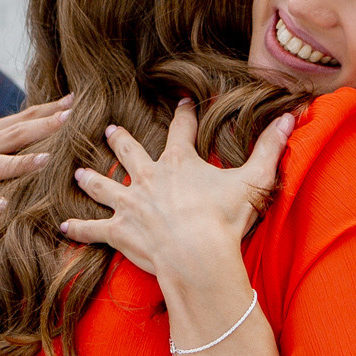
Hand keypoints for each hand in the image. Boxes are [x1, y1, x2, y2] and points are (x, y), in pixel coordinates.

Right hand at [0, 95, 75, 271]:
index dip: (47, 111)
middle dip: (42, 128)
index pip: (20, 120)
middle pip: (12, 137)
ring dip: (20, 163)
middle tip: (70, 120)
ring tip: (46, 160)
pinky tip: (2, 206)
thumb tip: (50, 128)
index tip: (76, 102)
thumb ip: (8, 143)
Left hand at [57, 101, 293, 282]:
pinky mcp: (118, 231)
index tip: (182, 102)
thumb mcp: (253, 179)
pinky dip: (79, 228)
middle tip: (109, 130)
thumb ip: (270, 147)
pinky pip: (94, 229)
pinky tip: (63, 226)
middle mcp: (148, 178)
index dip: (184, 115)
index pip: (181, 131)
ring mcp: (130, 205)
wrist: (196, 253)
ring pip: (105, 186)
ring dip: (91, 179)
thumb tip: (292, 117)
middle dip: (120, 140)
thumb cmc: (223, 218)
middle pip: (130, 152)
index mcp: (178, 163)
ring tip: (79, 174)